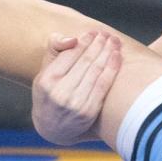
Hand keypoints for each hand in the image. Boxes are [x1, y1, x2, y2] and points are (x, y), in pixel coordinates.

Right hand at [32, 30, 121, 145]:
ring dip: (108, 52)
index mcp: (47, 80)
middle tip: (107, 33)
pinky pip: (104, 85)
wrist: (52, 128)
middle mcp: (60, 92)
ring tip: (114, 41)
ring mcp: (75, 104)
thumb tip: (73, 39)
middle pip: (86, 61)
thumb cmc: (49, 93)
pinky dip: (112, 68)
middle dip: (99, 44)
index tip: (93, 32)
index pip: (70, 54)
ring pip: (96, 71)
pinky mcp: (88, 112)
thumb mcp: (44, 72)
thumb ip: (55, 49)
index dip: (84, 41)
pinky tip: (117, 56)